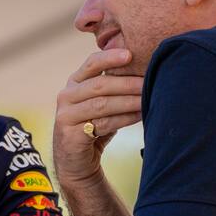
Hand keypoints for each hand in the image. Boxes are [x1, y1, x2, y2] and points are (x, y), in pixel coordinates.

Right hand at [53, 49, 143, 187]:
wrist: (76, 161)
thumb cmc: (94, 126)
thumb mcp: (100, 102)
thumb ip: (114, 87)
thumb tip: (149, 70)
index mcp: (75, 82)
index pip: (91, 63)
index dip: (109, 57)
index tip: (130, 54)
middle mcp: (66, 96)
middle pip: (99, 85)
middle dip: (127, 83)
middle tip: (149, 81)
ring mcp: (66, 115)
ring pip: (101, 104)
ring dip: (128, 101)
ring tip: (148, 98)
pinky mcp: (70, 135)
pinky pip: (102, 124)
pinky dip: (124, 119)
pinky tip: (140, 115)